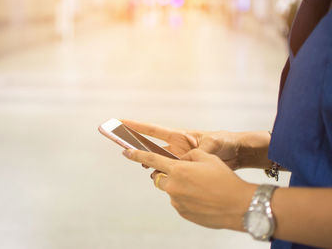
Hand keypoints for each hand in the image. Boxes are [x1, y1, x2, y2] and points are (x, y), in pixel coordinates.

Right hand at [122, 120, 250, 169]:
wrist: (238, 154)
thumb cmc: (226, 142)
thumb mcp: (214, 143)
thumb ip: (202, 149)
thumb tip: (191, 156)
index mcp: (180, 136)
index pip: (154, 131)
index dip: (137, 126)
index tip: (121, 121)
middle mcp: (176, 147)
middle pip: (152, 147)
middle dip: (137, 147)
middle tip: (123, 149)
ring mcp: (180, 159)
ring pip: (159, 162)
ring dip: (150, 165)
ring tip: (142, 166)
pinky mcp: (186, 169)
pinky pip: (170, 173)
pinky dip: (163, 176)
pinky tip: (159, 180)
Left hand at [123, 148, 255, 229]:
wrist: (239, 205)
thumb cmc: (224, 180)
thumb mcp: (208, 158)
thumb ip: (189, 155)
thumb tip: (180, 159)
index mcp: (178, 170)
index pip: (151, 160)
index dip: (137, 155)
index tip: (126, 152)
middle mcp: (173, 186)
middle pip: (159, 178)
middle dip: (166, 174)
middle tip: (184, 173)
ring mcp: (177, 202)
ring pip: (171, 190)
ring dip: (179, 186)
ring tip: (200, 187)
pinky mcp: (182, 213)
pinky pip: (178, 201)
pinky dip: (186, 197)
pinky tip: (202, 197)